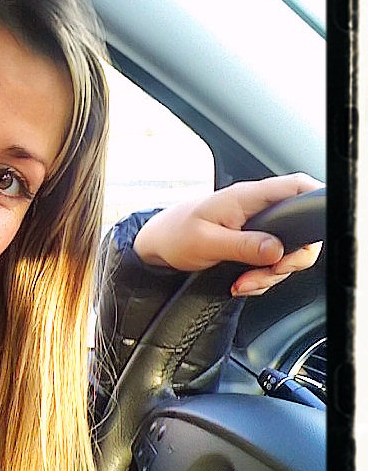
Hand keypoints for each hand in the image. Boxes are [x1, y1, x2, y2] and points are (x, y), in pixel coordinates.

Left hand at [133, 173, 323, 296]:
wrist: (157, 244)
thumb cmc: (174, 235)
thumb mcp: (207, 243)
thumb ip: (244, 246)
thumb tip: (276, 251)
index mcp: (248, 197)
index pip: (296, 187)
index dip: (314, 204)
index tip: (309, 237)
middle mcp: (257, 208)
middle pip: (300, 230)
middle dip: (290, 260)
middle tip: (266, 275)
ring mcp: (256, 226)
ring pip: (286, 252)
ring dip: (270, 275)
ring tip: (243, 283)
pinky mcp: (251, 243)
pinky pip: (270, 263)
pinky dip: (260, 278)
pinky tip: (241, 282)